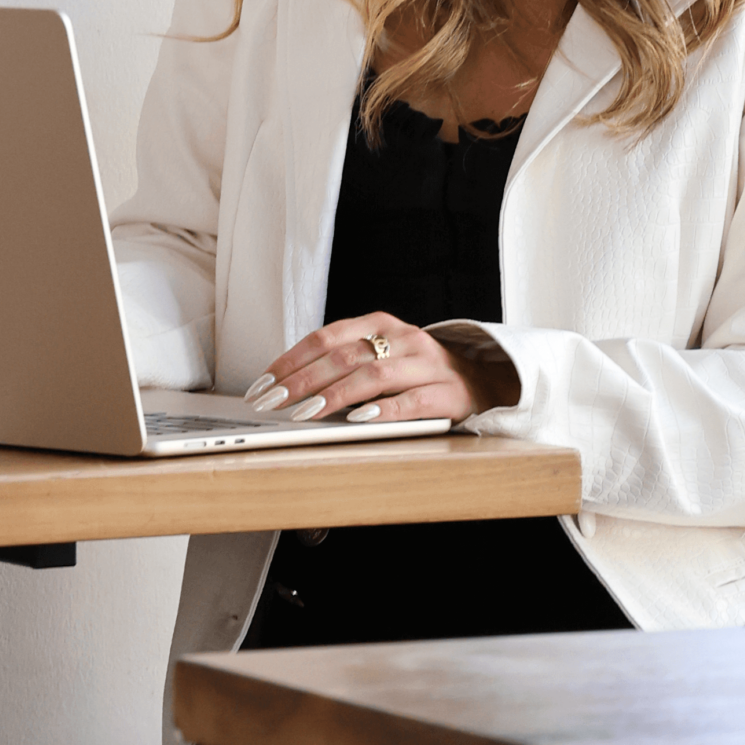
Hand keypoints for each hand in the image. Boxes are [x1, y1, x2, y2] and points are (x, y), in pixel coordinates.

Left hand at [244, 312, 519, 423]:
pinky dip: (382, 411)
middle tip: (271, 403)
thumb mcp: (380, 353)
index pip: (326, 337)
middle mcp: (401, 338)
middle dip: (300, 382)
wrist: (481, 379)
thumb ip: (344, 361)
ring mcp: (425, 364)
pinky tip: (358, 421)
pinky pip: (410, 401)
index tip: (263, 384)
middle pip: (343, 357)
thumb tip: (287, 385)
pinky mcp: (446, 393)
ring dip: (333, 396)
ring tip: (304, 414)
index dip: (290, 360)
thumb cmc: (416, 371)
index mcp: (380, 323)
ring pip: (371, 376)